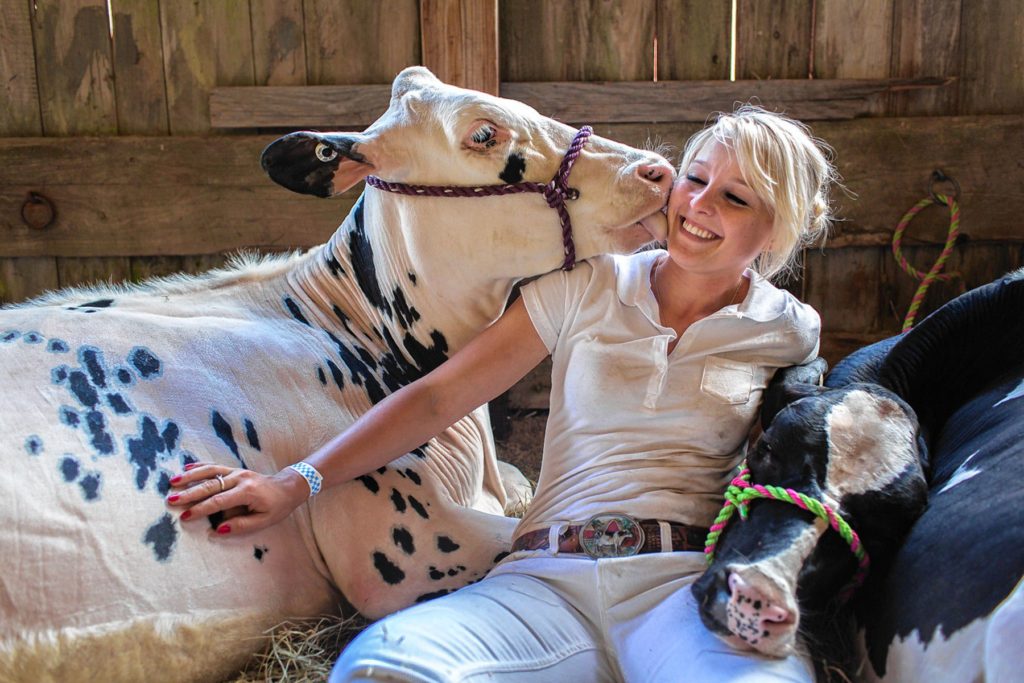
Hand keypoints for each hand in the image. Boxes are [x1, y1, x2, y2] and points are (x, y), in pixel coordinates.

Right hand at [165, 462, 309, 535]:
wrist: (288, 487)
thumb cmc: (276, 507)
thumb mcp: (263, 521)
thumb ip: (241, 525)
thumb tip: (217, 530)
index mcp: (247, 492)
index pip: (219, 501)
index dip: (201, 509)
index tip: (185, 516)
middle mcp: (240, 478)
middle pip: (210, 485)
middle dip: (189, 493)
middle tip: (171, 499)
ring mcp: (237, 471)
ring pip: (210, 471)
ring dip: (190, 476)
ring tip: (172, 481)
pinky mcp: (235, 469)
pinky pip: (215, 466)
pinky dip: (200, 466)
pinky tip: (186, 467)